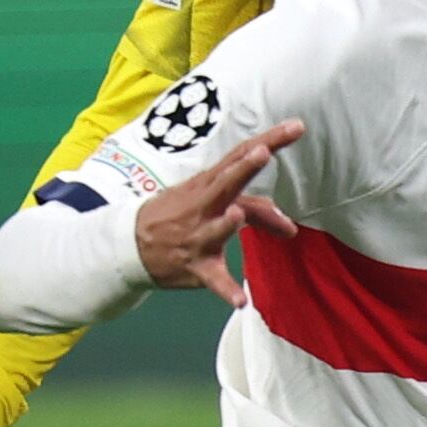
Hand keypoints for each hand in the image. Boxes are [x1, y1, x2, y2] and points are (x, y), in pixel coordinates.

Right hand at [137, 122, 304, 307]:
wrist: (129, 245)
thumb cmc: (179, 217)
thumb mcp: (211, 205)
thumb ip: (256, 213)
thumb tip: (291, 227)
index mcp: (209, 186)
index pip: (240, 158)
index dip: (268, 141)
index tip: (297, 126)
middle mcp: (203, 207)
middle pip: (226, 183)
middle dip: (243, 168)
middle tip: (262, 152)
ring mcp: (197, 236)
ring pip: (215, 230)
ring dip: (224, 224)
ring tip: (236, 216)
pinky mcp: (195, 267)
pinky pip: (214, 280)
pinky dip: (226, 290)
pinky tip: (242, 301)